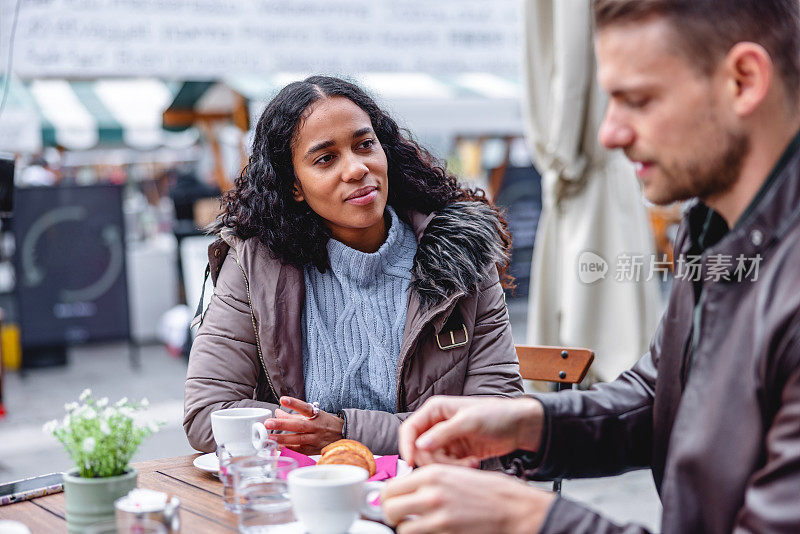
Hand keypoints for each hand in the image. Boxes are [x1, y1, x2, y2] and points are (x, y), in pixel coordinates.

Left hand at [263, 397, 343, 454]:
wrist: (342, 435)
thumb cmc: (325, 423)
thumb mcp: (313, 415)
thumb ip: (294, 414)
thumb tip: (278, 412)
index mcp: (316, 415)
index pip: (305, 408)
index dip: (294, 403)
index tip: (283, 399)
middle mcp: (316, 427)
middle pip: (298, 425)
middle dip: (282, 424)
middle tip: (268, 423)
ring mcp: (315, 439)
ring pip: (298, 439)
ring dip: (282, 439)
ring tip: (270, 437)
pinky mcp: (313, 450)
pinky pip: (299, 450)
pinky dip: (288, 448)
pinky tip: (278, 447)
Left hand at [382, 464, 555, 533]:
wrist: (514, 508)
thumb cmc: (489, 491)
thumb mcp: (455, 474)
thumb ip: (427, 481)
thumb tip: (404, 490)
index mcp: (432, 474)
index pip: (390, 488)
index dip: (388, 498)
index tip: (391, 503)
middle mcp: (432, 494)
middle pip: (389, 509)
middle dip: (393, 515)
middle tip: (402, 516)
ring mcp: (439, 518)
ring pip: (403, 529)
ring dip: (408, 528)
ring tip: (419, 525)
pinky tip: (434, 530)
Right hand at [399, 396, 544, 466]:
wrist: (519, 427)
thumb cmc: (497, 415)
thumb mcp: (469, 421)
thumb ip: (443, 433)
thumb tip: (419, 445)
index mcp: (435, 410)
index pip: (410, 428)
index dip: (407, 446)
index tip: (411, 463)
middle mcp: (437, 424)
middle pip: (419, 449)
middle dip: (435, 461)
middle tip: (455, 465)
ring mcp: (446, 440)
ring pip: (433, 460)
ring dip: (450, 467)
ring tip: (470, 464)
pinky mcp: (456, 453)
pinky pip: (447, 466)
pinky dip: (458, 469)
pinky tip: (473, 463)